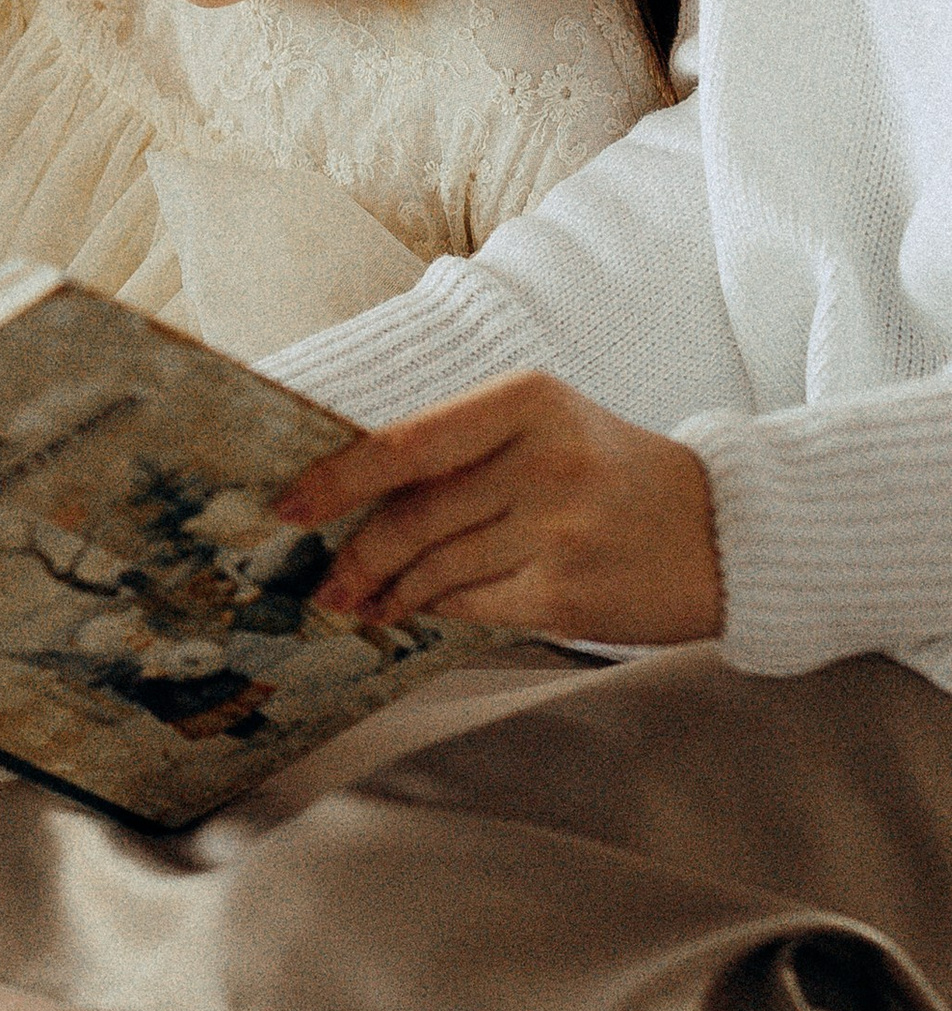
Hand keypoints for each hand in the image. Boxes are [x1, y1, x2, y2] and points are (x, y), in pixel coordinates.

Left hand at [275, 372, 724, 646]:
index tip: (286, 507)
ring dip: (384, 591)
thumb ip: (457, 446)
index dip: (335, 480)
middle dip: (353, 555)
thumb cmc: (609, 471)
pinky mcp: (567, 595)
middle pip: (411, 516)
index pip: (405, 444)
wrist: (722, 530)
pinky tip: (413, 610)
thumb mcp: (543, 425)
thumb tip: (349, 491)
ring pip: (433, 567)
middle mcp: (543, 462)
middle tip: (319, 579)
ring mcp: (558, 531)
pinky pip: (469, 606)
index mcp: (527, 401)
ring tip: (358, 600)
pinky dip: (432, 609)